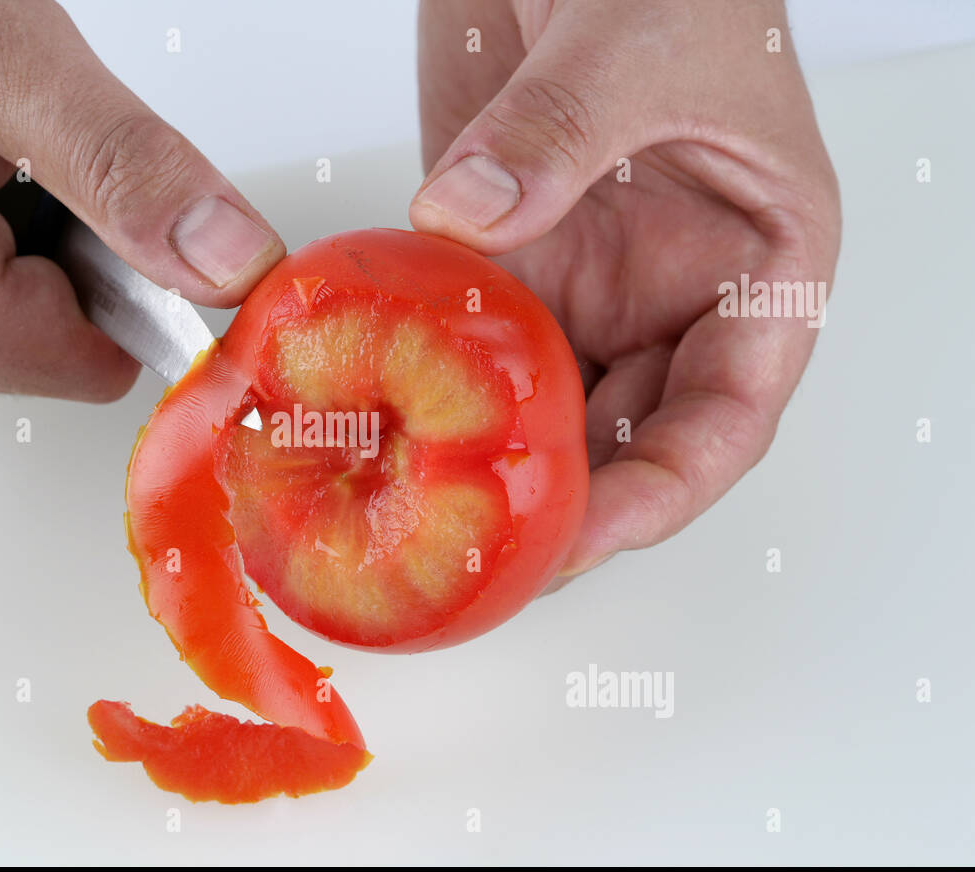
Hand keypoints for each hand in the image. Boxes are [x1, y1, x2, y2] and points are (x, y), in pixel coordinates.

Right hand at [0, 0, 284, 399]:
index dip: (136, 289)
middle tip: (27, 154)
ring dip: (28, 235)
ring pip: (9, 315)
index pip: (87, 365)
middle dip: (69, 255)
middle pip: (47, 345)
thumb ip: (133, 177)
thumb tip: (228, 267)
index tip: (128, 207)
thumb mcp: (19, 71)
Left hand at [411, 0, 840, 578]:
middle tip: (487, 554)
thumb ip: (562, 130)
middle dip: (562, 506)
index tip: (589, 535)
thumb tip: (470, 216)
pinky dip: (425, 387)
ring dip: (486, 460)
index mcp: (757, 265)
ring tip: (424, 513)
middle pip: (622, 437)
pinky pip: (464, 342)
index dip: (661, 492)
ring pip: (538, 406)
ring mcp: (579, 278)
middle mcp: (665, 290)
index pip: (724, 418)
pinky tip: (380, 424)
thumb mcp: (640, 39)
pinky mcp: (501, 254)